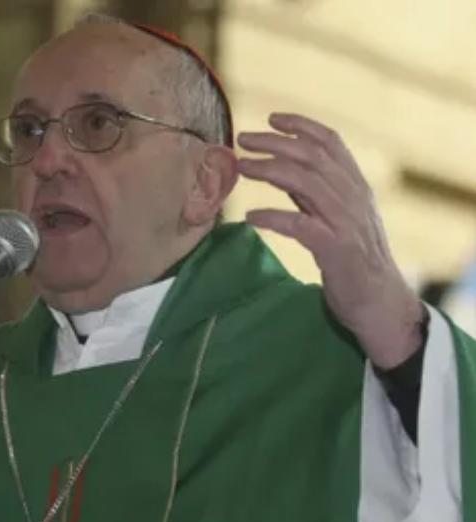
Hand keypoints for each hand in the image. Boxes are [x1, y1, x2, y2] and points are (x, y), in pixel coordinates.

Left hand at [236, 113, 422, 368]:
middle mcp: (353, 197)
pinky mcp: (336, 249)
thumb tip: (280, 168)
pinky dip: (273, 217)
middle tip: (242, 139)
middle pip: (312, 156)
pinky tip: (251, 217)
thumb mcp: (338, 216)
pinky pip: (300, 225)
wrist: (380, 301)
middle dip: (275, 142)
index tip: (271, 118)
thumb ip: (315, 193)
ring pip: (306, 182)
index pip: (331, 143)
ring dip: (270, 170)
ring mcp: (346, 222)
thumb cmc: (354, 259)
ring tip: (242, 168)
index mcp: (355, 186)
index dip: (302, 125)